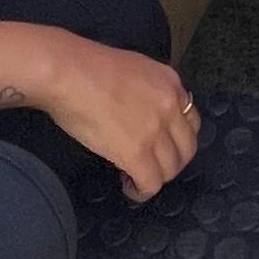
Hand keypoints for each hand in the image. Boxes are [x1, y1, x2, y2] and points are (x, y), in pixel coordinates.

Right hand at [39, 35, 201, 203]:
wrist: (68, 72)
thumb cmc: (87, 66)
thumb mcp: (133, 69)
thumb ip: (148, 91)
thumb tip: (141, 114)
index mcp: (170, 83)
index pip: (190, 120)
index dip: (175, 139)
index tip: (159, 146)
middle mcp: (170, 106)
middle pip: (187, 148)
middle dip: (171, 163)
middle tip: (149, 166)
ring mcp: (156, 130)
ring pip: (170, 169)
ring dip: (154, 178)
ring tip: (133, 177)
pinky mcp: (137, 153)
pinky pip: (151, 184)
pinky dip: (141, 192)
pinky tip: (128, 187)